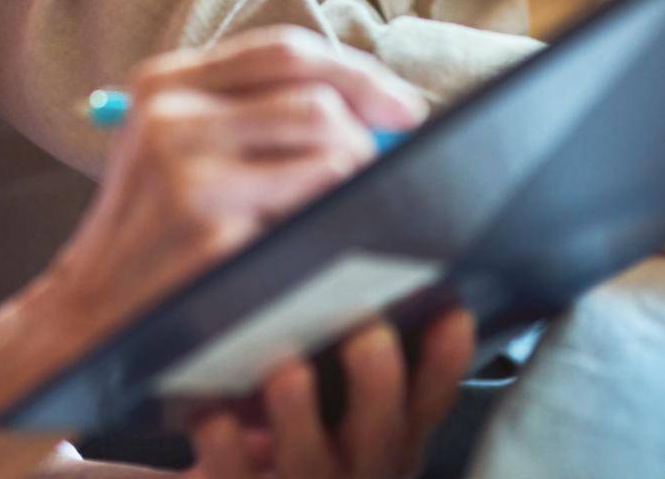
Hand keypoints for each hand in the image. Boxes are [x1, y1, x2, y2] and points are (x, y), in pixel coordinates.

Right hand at [50, 27, 428, 344]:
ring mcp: (190, 175)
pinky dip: (338, 216)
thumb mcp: (169, 142)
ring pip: (327, 145)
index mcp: (163, 83)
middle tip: (393, 151)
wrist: (87, 316)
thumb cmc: (150, 229)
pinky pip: (315, 207)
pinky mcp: (214, 235)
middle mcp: (171, 117)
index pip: (282, 50)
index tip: (400, 102)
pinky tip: (329, 234)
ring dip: (358, 171)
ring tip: (353, 197)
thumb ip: (245, 106)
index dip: (354, 70)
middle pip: (313, 93)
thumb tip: (366, 98)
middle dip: (369, 122)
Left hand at [190, 310, 473, 478]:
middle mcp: (357, 467)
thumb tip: (351, 211)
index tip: (451, 311)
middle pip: (382, 435)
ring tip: (289, 371)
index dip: (446, 362)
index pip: (430, 398)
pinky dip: (226, 447)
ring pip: (312, 464)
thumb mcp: (333, 375)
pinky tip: (213, 412)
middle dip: (378, 384)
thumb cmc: (285, 406)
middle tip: (367, 333)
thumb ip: (352, 322)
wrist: (228, 466)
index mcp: (388, 431)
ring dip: (301, 418)